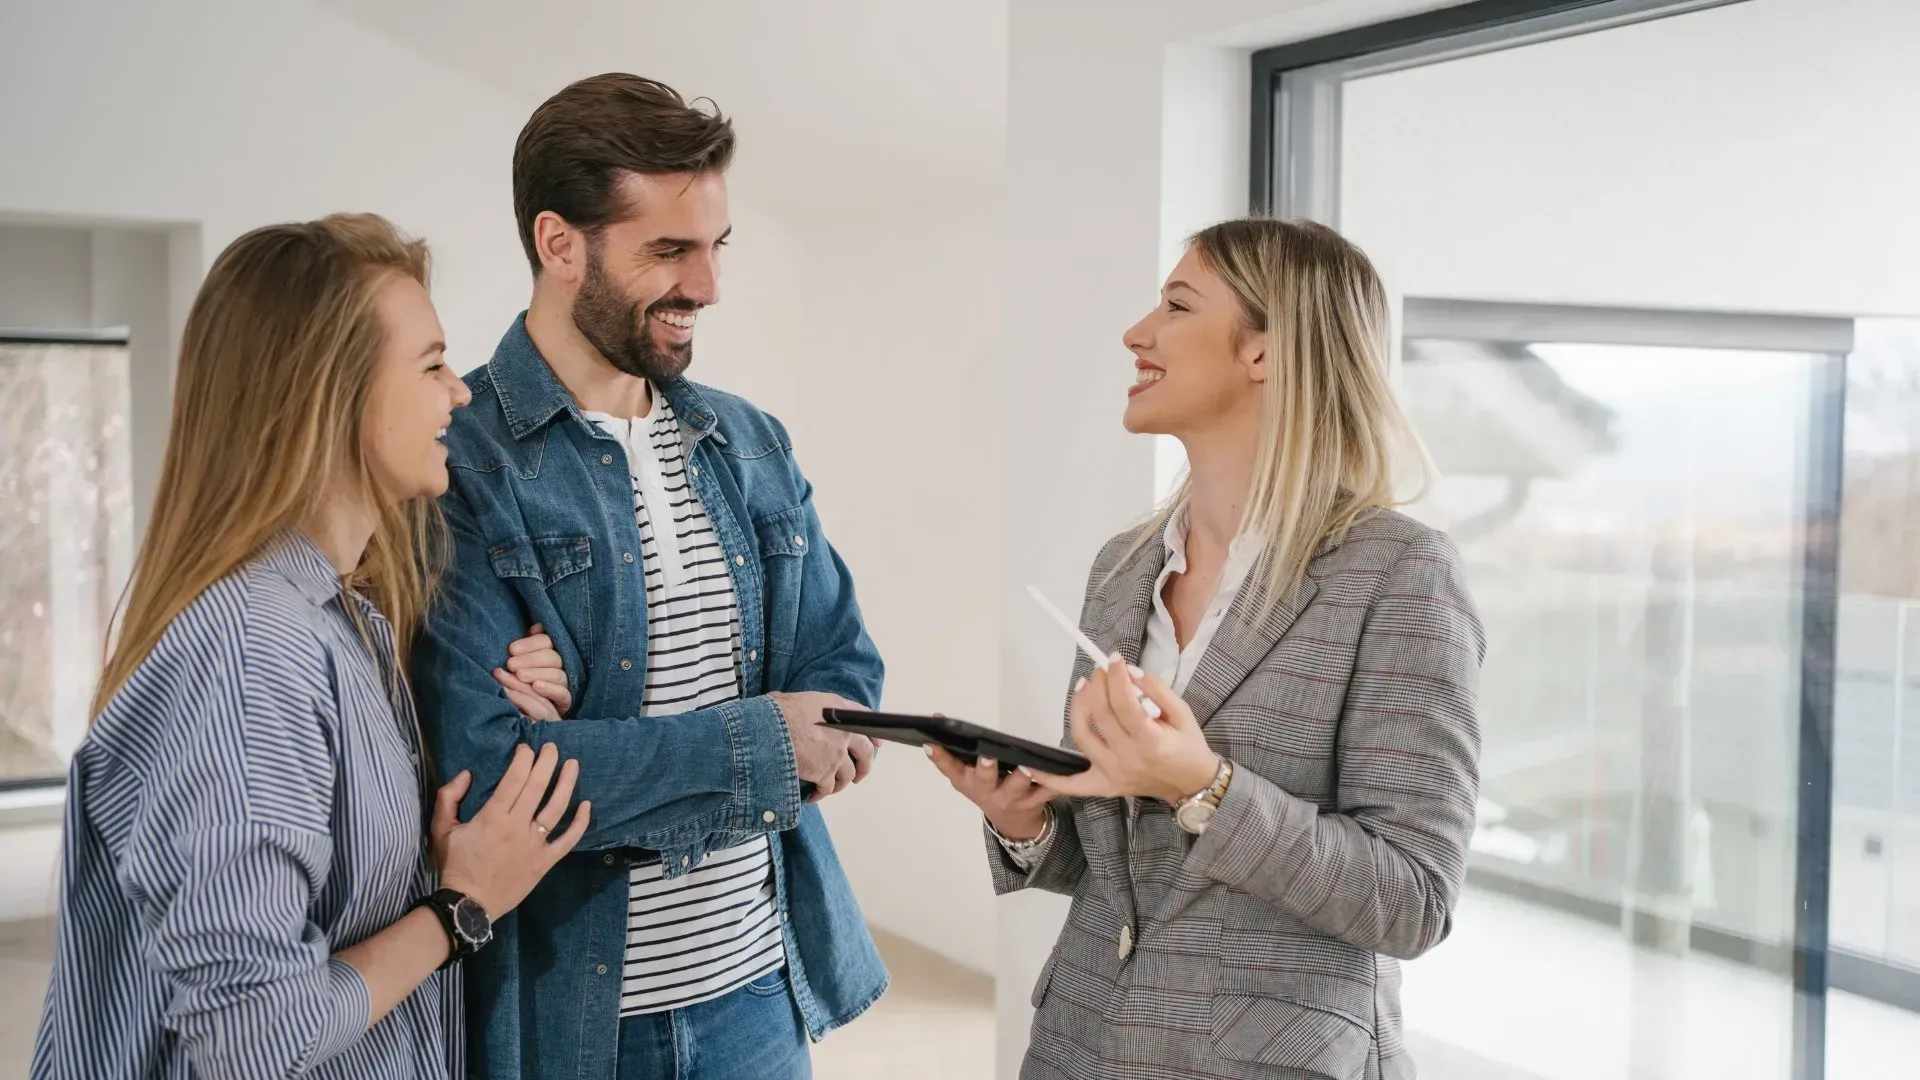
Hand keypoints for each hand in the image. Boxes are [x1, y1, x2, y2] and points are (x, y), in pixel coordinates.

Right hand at [430, 744, 588, 916]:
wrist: (468, 906)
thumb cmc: (454, 866)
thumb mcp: (441, 830)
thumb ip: (448, 798)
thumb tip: (466, 773)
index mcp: (493, 817)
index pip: (515, 778)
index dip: (523, 759)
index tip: (526, 748)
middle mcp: (517, 826)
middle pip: (537, 787)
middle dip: (547, 762)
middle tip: (552, 747)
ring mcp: (534, 844)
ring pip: (557, 808)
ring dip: (567, 783)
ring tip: (573, 764)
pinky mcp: (545, 861)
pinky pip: (568, 840)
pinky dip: (580, 823)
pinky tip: (587, 805)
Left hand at [497, 624, 569, 720]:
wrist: (532, 709)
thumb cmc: (526, 678)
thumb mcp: (525, 659)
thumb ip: (530, 642)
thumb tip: (535, 627)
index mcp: (553, 651)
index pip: (546, 641)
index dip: (529, 644)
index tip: (511, 650)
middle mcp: (563, 665)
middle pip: (552, 657)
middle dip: (530, 659)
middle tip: (511, 665)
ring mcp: (566, 683)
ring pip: (557, 674)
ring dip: (537, 673)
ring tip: (520, 676)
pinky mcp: (566, 701)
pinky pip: (563, 694)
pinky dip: (550, 689)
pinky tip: (536, 687)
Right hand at [770, 691, 876, 801]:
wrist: (771, 729)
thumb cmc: (779, 712)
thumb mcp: (799, 698)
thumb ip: (810, 707)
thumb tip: (797, 708)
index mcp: (840, 710)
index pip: (867, 720)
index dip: (873, 735)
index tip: (878, 744)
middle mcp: (845, 732)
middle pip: (866, 753)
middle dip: (864, 767)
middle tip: (857, 775)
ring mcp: (837, 754)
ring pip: (848, 775)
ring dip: (841, 784)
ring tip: (832, 788)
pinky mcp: (825, 772)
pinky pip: (828, 788)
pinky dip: (821, 794)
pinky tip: (813, 796)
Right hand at [926, 730, 1052, 840]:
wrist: (1012, 821)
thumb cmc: (988, 789)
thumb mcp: (965, 774)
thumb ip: (952, 750)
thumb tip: (938, 716)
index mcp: (967, 782)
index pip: (949, 768)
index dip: (939, 757)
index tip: (931, 743)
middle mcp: (987, 791)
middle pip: (985, 779)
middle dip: (985, 768)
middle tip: (987, 756)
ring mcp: (1012, 798)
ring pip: (1017, 787)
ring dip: (1022, 776)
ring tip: (1027, 765)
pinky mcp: (1035, 800)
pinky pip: (1046, 790)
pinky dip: (1054, 782)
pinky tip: (1061, 769)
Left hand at [1025, 660, 1218, 802]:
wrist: (1193, 784)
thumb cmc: (1189, 747)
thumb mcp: (1183, 713)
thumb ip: (1157, 690)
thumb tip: (1130, 672)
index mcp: (1151, 741)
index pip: (1124, 703)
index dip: (1116, 677)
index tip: (1113, 658)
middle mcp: (1128, 759)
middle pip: (1100, 715)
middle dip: (1098, 685)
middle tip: (1101, 670)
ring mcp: (1113, 774)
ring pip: (1082, 737)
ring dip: (1078, 708)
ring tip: (1084, 687)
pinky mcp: (1104, 786)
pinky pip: (1072, 785)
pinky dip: (1050, 778)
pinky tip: (1032, 767)